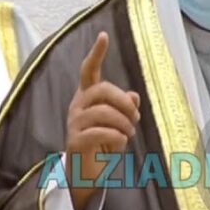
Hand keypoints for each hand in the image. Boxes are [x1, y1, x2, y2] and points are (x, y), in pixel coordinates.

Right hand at [65, 31, 140, 209]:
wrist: (86, 173)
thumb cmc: (103, 144)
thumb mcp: (118, 123)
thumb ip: (125, 107)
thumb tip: (133, 95)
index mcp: (87, 97)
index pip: (89, 70)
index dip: (96, 53)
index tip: (103, 35)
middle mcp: (78, 106)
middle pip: (101, 89)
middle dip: (123, 101)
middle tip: (135, 116)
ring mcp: (74, 123)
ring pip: (102, 112)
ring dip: (123, 122)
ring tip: (129, 133)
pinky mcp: (75, 141)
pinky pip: (99, 132)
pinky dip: (117, 137)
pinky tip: (121, 142)